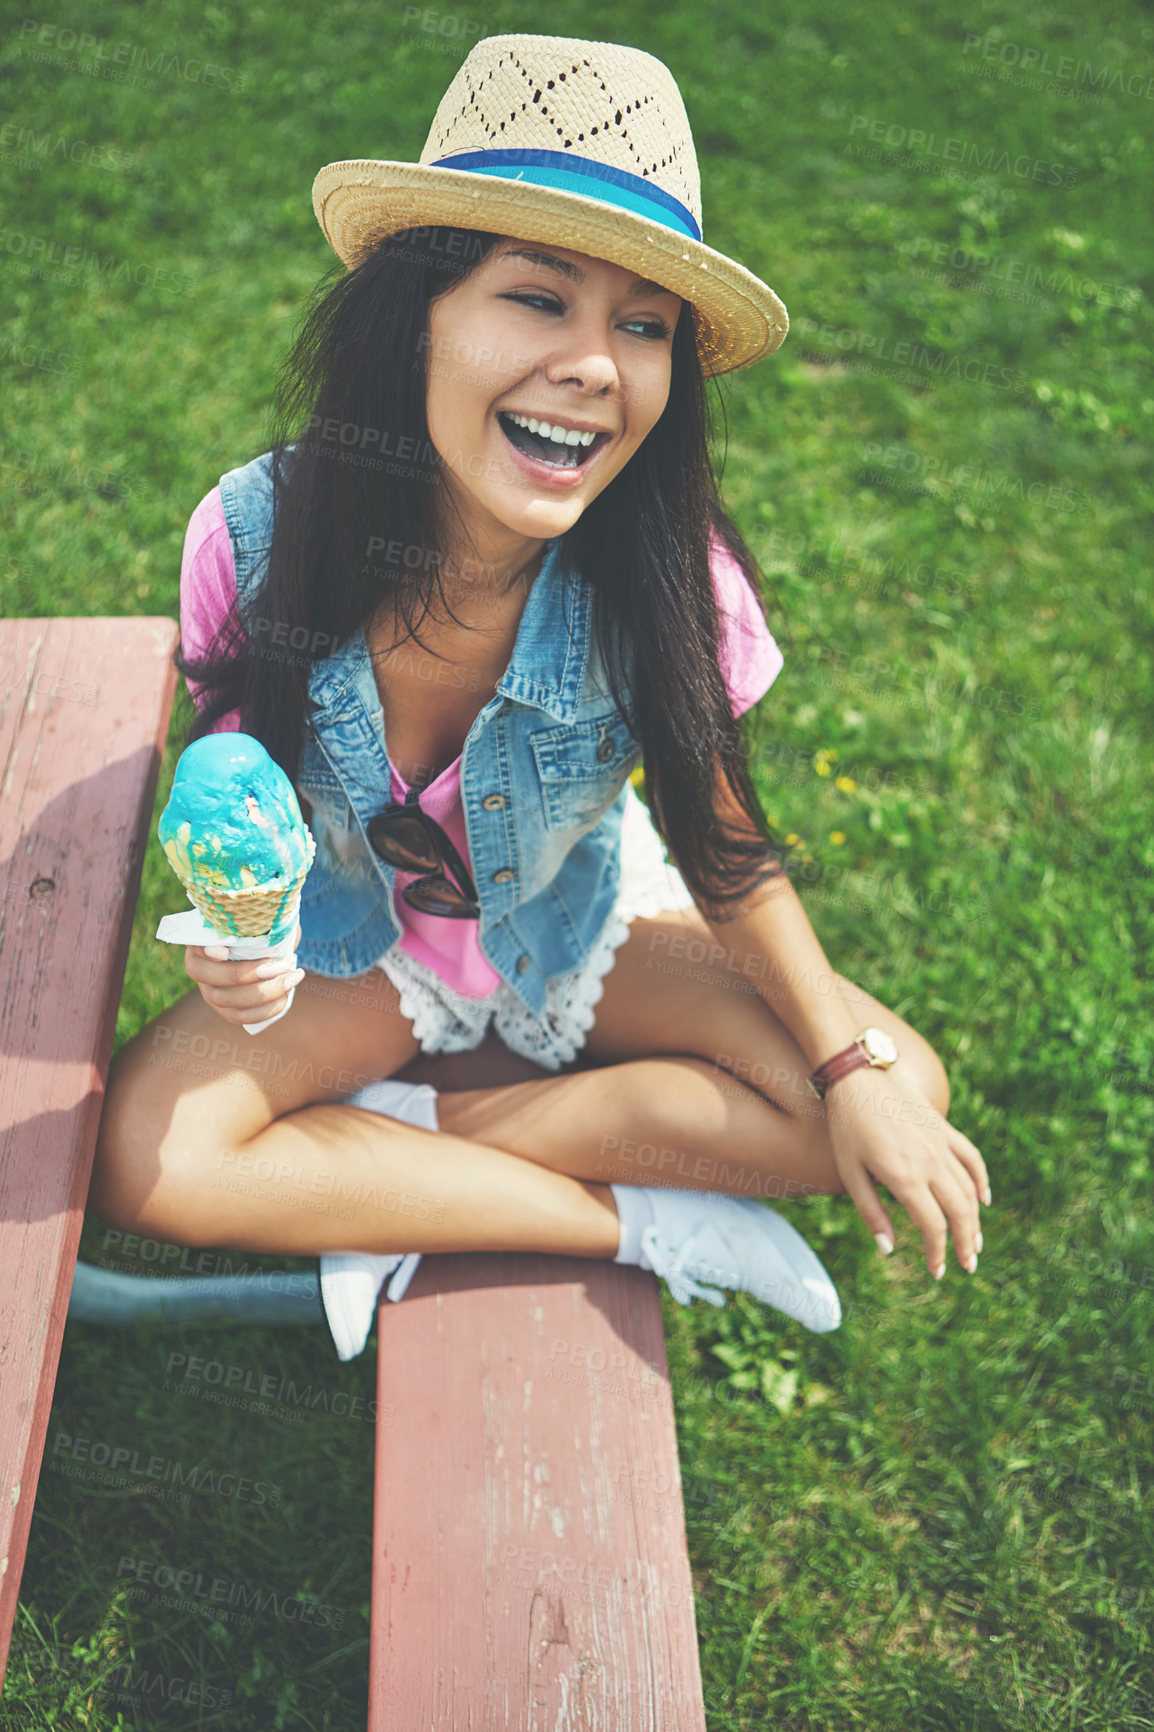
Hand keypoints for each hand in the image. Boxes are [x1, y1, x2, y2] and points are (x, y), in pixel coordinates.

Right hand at [183, 922, 304, 1028]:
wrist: (267, 947)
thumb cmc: (263, 926)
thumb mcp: (264, 918)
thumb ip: (265, 920)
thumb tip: (277, 928)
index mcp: (201, 941)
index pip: (198, 947)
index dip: (208, 952)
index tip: (225, 951)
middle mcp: (199, 968)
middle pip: (216, 980)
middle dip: (253, 975)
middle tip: (284, 965)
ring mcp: (210, 992)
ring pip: (229, 1002)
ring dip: (266, 993)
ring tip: (293, 978)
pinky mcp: (226, 1009)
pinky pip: (243, 1017)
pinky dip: (267, 1009)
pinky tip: (286, 994)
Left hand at [822, 1060, 988, 1279]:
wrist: (858, 1074)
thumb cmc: (847, 1125)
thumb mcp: (850, 1172)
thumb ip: (871, 1213)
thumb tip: (889, 1250)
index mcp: (906, 1177)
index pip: (933, 1227)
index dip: (938, 1253)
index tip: (937, 1271)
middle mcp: (930, 1163)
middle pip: (960, 1213)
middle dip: (966, 1244)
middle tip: (967, 1265)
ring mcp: (941, 1144)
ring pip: (969, 1190)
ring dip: (975, 1220)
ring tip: (976, 1243)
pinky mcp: (944, 1129)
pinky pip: (971, 1158)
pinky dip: (981, 1181)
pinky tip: (984, 1199)